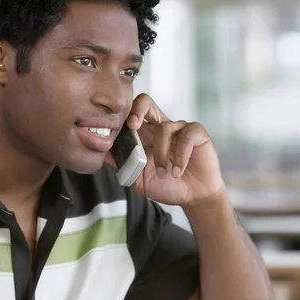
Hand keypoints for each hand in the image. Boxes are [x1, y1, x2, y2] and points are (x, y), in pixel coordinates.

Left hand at [105, 93, 225, 205]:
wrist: (193, 197)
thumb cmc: (167, 185)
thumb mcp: (139, 179)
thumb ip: (123, 165)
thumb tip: (101, 152)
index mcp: (146, 135)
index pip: (132, 114)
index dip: (123, 118)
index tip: (117, 131)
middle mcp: (162, 127)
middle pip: (147, 102)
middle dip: (137, 110)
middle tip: (132, 126)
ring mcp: (180, 129)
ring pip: (165, 128)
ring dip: (162, 155)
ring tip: (164, 173)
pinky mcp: (197, 134)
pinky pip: (186, 136)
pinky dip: (181, 156)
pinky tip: (177, 171)